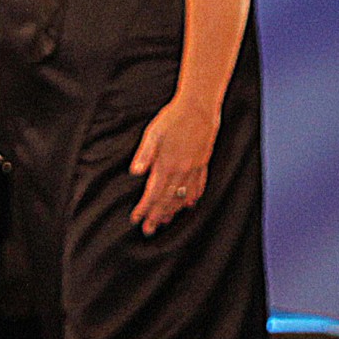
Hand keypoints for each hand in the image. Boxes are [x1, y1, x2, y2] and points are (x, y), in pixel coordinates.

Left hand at [129, 93, 215, 234]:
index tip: (136, 219)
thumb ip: (145, 154)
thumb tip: (135, 172)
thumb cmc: (172, 118)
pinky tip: (188, 204)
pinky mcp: (203, 163)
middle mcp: (181, 170)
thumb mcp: (153, 134)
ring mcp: (194, 168)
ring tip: (165, 222)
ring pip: (183, 196)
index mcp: (166, 164)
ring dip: (173, 210)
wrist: (199, 108)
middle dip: (156, 216)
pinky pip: (199, 185)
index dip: (144, 208)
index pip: (152, 193)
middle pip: (167, 200)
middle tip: (148, 230)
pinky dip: (192, 196)